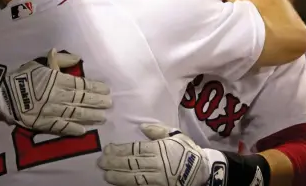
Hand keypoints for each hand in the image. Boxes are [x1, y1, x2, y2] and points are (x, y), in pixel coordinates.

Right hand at [0, 49, 111, 134]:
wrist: (4, 92)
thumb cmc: (25, 76)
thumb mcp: (43, 63)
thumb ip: (60, 60)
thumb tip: (77, 58)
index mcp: (58, 81)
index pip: (82, 85)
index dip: (95, 89)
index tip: (106, 91)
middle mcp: (58, 96)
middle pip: (82, 100)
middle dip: (97, 102)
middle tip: (109, 104)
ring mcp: (52, 111)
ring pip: (75, 114)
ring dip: (89, 116)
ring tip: (102, 117)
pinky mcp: (44, 123)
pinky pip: (61, 127)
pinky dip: (72, 129)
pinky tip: (82, 130)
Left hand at [98, 123, 212, 185]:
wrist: (204, 171)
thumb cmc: (188, 150)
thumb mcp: (176, 135)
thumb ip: (158, 130)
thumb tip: (143, 126)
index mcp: (158, 149)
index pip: (134, 149)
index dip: (119, 150)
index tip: (107, 149)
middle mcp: (156, 164)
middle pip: (131, 163)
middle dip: (114, 163)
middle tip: (101, 162)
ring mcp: (157, 178)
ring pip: (134, 177)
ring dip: (118, 176)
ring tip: (106, 174)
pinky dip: (130, 185)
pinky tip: (120, 184)